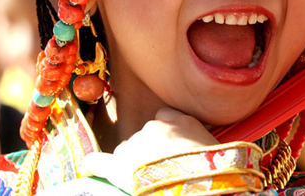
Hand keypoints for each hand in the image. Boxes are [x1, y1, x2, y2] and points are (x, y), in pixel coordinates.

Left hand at [84, 107, 216, 192]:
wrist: (203, 186)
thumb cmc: (215, 168)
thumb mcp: (212, 143)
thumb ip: (196, 136)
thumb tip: (194, 144)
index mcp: (176, 120)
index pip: (164, 117)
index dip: (165, 134)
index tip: (170, 147)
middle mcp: (152, 128)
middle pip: (143, 137)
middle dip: (148, 152)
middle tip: (162, 171)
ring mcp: (134, 147)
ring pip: (127, 151)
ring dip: (133, 163)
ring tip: (146, 181)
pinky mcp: (120, 168)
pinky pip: (99, 162)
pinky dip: (93, 165)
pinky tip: (89, 169)